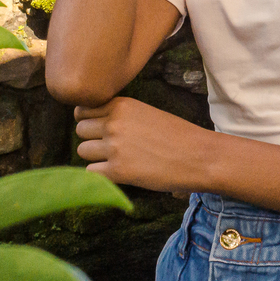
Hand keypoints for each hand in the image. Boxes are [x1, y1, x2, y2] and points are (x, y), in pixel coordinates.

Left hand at [74, 96, 208, 193]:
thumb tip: (95, 125)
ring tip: (116, 161)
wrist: (199, 156)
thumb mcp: (146, 113)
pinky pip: (91, 173)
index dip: (90, 121)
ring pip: (82, 151)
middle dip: (92, 139)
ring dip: (95, 157)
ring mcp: (114, 146)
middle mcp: (114, 122)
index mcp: (121, 105)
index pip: (83, 110)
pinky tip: (118, 174)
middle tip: (110, 148)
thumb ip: (121, 115)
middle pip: (80, 130)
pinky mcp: (118, 170)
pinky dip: (101, 176)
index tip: (100, 130)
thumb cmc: (177, 135)